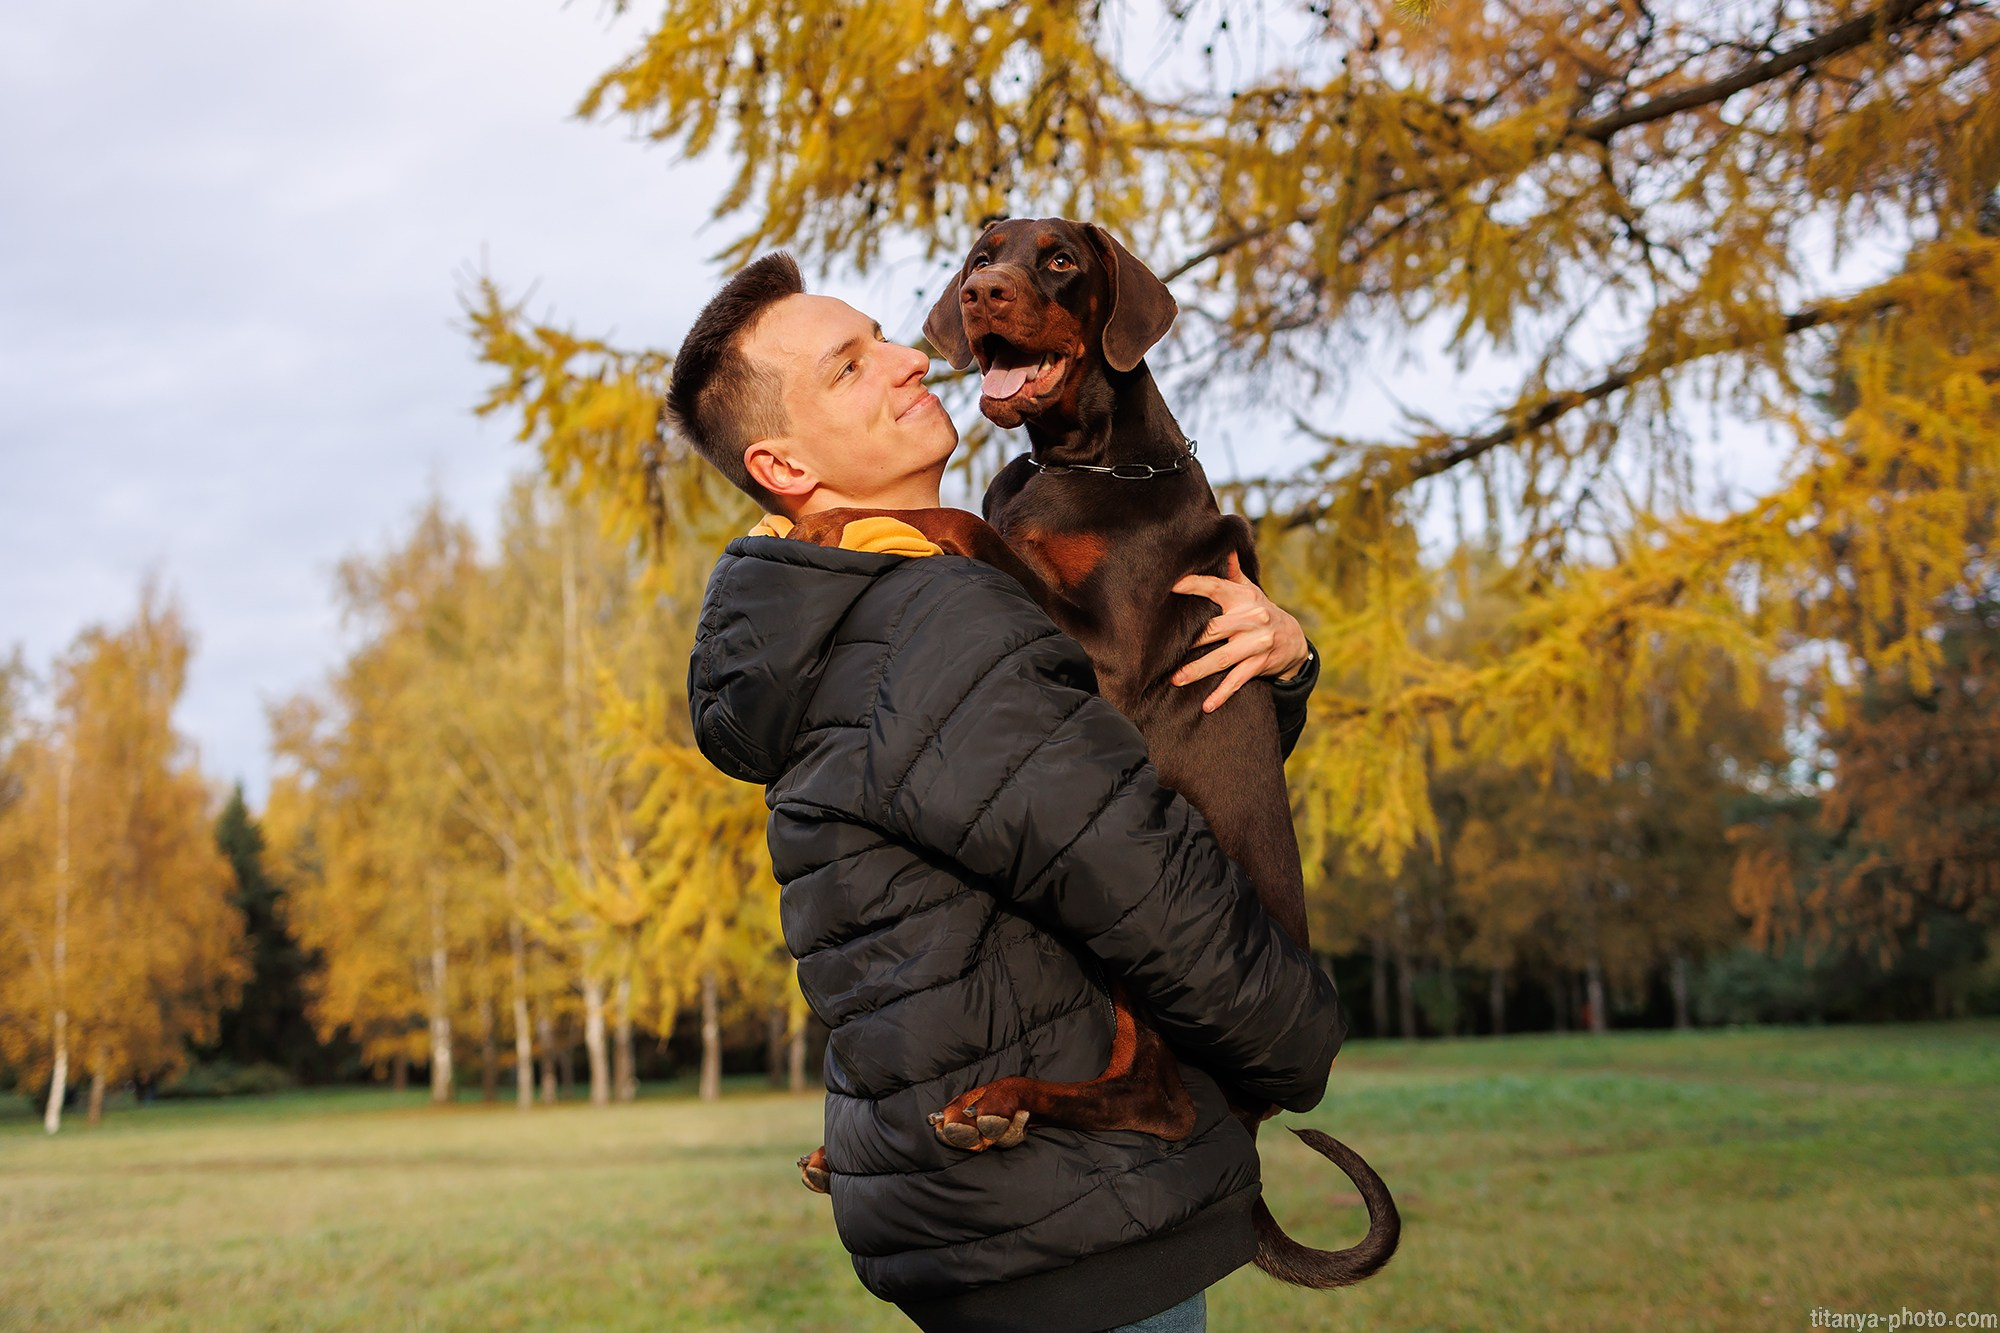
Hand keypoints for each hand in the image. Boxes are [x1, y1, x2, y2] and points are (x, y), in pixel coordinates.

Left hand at [1170, 553, 1310, 712]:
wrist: (1294, 641)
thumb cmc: (1261, 613)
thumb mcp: (1251, 591)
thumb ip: (1234, 573)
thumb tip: (1224, 546)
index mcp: (1244, 598)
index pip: (1216, 587)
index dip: (1193, 585)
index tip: (1171, 585)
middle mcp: (1250, 618)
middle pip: (1212, 629)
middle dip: (1188, 641)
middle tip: (1160, 650)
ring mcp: (1255, 643)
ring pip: (1221, 658)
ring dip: (1196, 670)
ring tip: (1175, 680)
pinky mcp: (1260, 664)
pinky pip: (1237, 680)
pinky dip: (1222, 694)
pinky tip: (1207, 705)